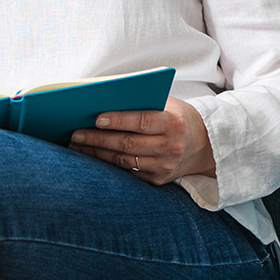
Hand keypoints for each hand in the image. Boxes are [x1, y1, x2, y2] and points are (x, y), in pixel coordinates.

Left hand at [69, 97, 215, 183]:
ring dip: (96, 154)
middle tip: (75, 134)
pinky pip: (127, 173)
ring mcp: (164, 166)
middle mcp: (170, 147)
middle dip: (97, 139)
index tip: (96, 118)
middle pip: (127, 144)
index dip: (118, 120)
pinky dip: (106, 165)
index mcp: (173, 123)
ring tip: (76, 145)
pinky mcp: (157, 180)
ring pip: (123, 161)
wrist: (204, 145)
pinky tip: (90, 157)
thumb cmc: (177, 118)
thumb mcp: (167, 105)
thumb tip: (103, 99)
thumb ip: (142, 102)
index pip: (141, 121)